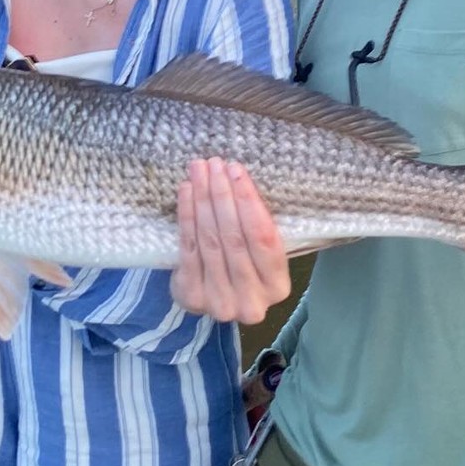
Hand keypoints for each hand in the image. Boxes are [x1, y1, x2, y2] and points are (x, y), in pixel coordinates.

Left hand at [171, 158, 290, 322]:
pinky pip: (188, 248)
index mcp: (277, 286)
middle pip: (234, 237)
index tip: (236, 170)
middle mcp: (252, 300)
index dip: (248, 200)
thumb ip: (258, 228)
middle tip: (214, 164)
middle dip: (222, 194)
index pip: (263, 237)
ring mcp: (220, 302)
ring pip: (210, 240)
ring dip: (203, 199)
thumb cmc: (246, 266)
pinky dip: (187, 216)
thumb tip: (237, 177)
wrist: (217, 301)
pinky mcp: (192, 296)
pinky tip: (186, 191)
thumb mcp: (262, 253)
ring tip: (199, 170)